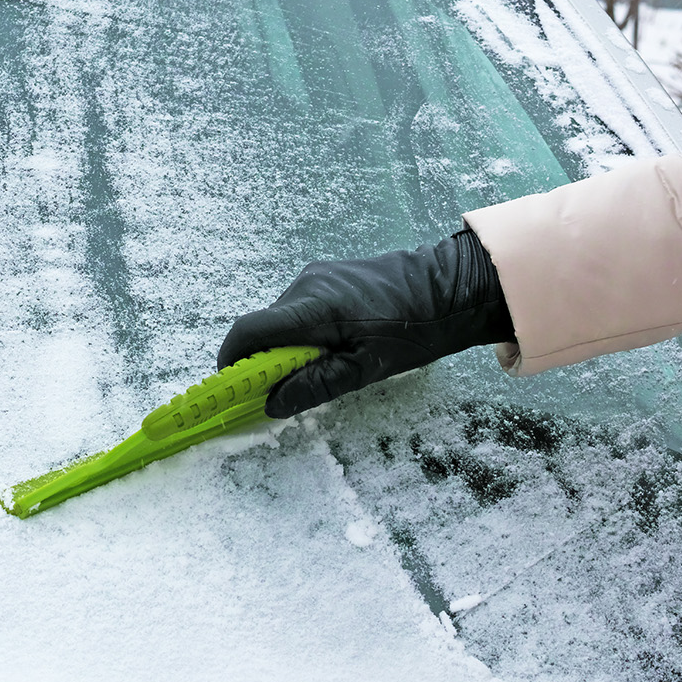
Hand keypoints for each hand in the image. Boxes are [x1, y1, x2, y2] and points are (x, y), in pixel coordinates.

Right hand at [218, 229, 513, 417]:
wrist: (450, 287)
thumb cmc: (415, 329)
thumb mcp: (366, 368)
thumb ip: (315, 385)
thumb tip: (271, 404)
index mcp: (312, 308)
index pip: (248, 332)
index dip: (231, 363)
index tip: (231, 390)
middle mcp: (305, 286)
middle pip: (263, 329)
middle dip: (264, 363)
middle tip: (284, 392)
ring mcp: (316, 277)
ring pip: (282, 321)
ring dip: (288, 349)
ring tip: (323, 369)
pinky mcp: (328, 277)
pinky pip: (300, 311)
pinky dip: (303, 335)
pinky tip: (334, 348)